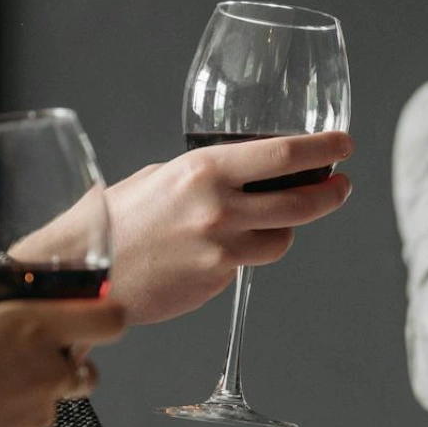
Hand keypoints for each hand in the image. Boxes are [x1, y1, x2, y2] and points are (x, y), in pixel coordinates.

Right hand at [0, 248, 126, 426]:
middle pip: (86, 369)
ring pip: (55, 401)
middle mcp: (47, 369)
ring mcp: (40, 409)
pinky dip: (10, 424)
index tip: (96, 316)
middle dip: (65, 366)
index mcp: (32, 327)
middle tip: (29, 361)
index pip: (108, 319)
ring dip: (34, 395)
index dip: (108, 316)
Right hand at [101, 132, 354, 324]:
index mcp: (205, 170)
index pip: (284, 154)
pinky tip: (222, 249)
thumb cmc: (118, 218)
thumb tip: (245, 174)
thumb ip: (208, 175)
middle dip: (331, 193)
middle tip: (341, 186)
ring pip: (283, 238)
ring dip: (285, 229)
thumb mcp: (162, 177)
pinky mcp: (217, 280)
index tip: (343, 145)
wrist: (84, 269)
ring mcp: (221, 249)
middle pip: (302, 201)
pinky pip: (251, 263)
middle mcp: (219, 208)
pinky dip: (248, 254)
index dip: (323, 149)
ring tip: (267, 221)